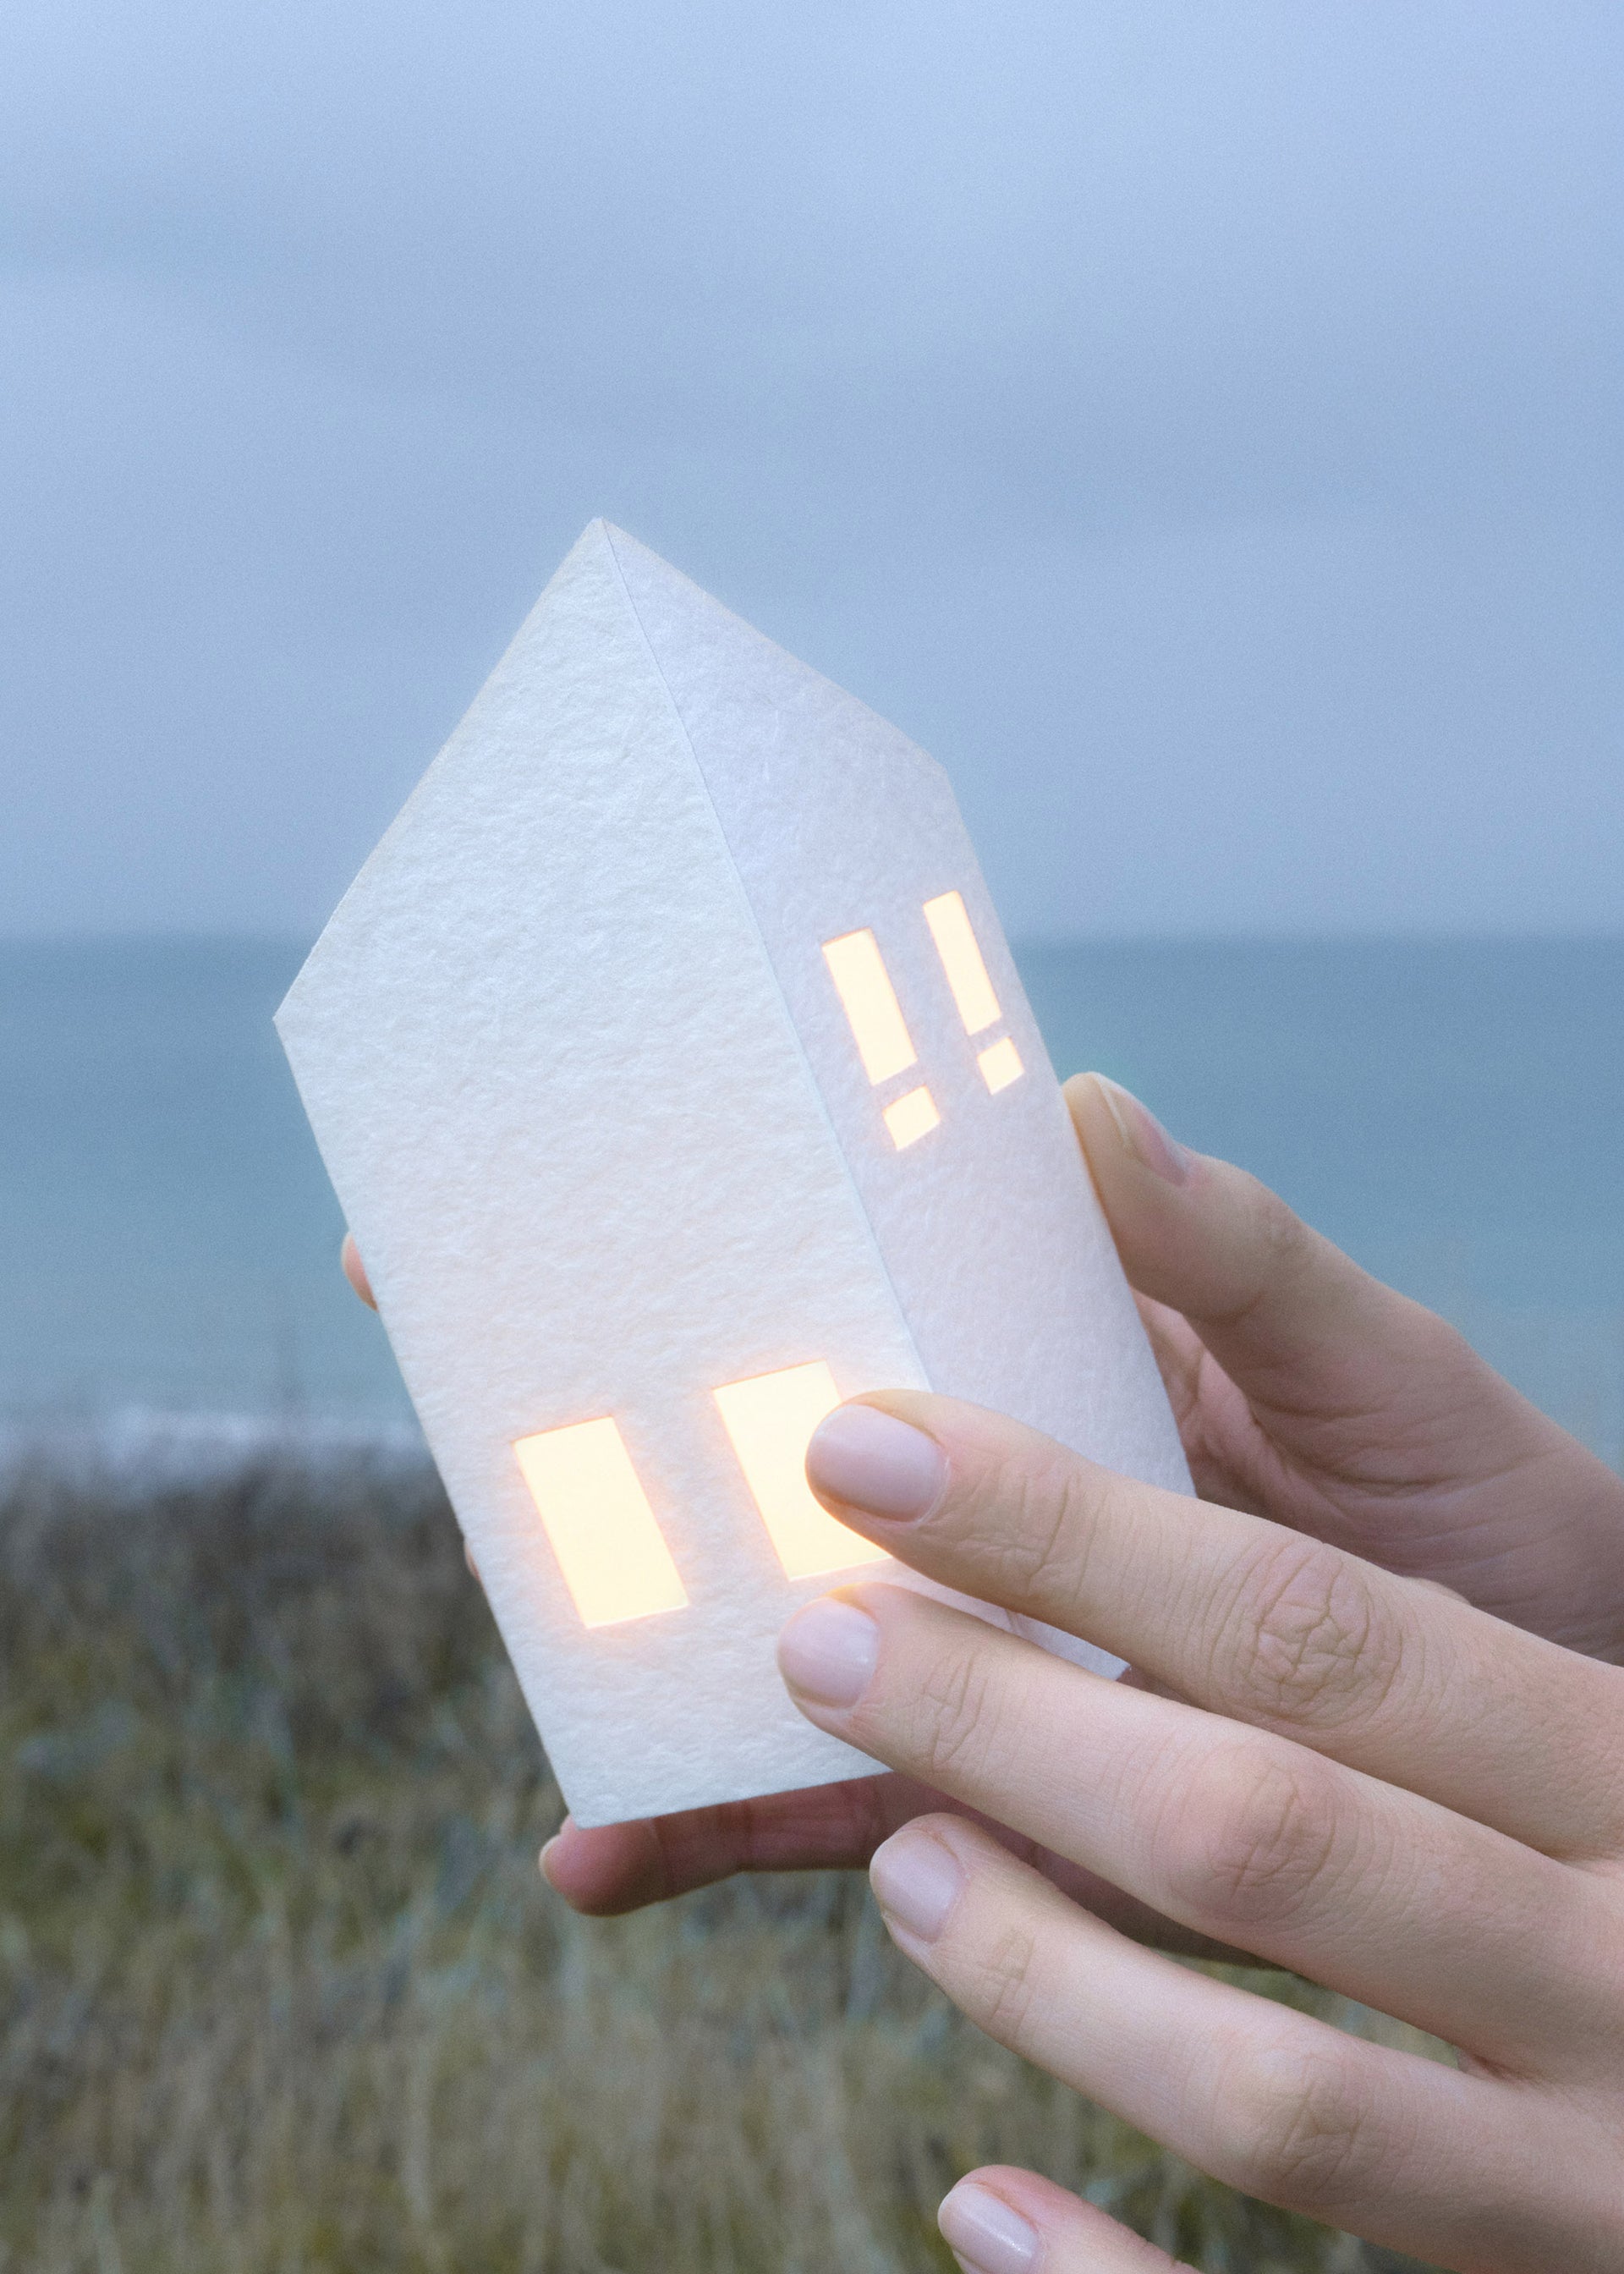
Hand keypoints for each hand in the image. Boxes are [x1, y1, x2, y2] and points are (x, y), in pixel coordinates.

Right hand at [513, 1073, 1623, 1910]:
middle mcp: (1005, 1494)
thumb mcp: (1383, 1370)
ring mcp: (995, 1643)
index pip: (868, 1267)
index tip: (555, 1168)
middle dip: (619, 1430)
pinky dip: (722, 1829)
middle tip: (469, 1395)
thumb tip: (1073, 1102)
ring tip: (539, 1668)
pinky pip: (848, 1807)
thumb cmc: (1495, 1516)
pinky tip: (616, 1851)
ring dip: (646, 1660)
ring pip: (781, 1637)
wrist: (1573, 1749)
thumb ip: (1239, 1260)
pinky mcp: (1007, 1790)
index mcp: (1070, 1354)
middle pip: (775, 1449)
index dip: (715, 1220)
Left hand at [775, 1389, 1623, 2272]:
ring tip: (896, 1864)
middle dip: (1001, 1727)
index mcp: (1607, 1749)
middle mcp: (1609, 1951)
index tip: (870, 1454)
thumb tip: (1077, 1119)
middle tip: (820, 1639)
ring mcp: (1576, 2158)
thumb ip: (1308, 1339)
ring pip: (1273, 2105)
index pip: (1305, 1630)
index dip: (1063, 1535)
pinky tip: (971, 2196)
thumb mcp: (1521, 1532)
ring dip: (1040, 1980)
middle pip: (1255, 1834)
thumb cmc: (1612, 1722)